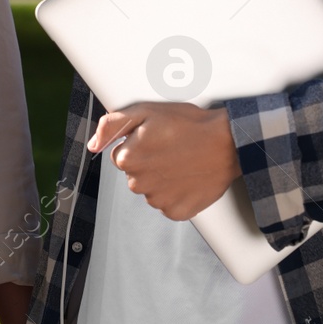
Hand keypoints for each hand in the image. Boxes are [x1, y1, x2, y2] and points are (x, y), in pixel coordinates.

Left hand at [87, 102, 240, 219]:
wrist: (229, 144)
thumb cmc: (190, 125)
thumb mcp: (147, 111)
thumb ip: (113, 125)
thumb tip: (93, 145)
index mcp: (129, 158)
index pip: (122, 156)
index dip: (139, 145)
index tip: (157, 139)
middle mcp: (139, 183)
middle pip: (135, 174)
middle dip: (149, 163)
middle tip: (172, 149)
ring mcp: (159, 200)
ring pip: (151, 190)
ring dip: (162, 179)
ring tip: (182, 162)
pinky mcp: (177, 212)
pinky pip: (168, 204)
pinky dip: (177, 194)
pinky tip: (188, 178)